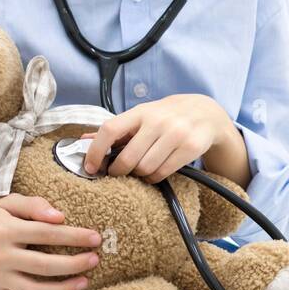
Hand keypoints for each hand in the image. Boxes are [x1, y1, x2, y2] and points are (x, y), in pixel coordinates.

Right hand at [0, 195, 101, 289]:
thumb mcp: (6, 201)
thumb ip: (33, 205)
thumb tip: (60, 217)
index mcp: (5, 231)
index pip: (47, 234)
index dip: (74, 237)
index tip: (96, 238)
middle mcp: (0, 257)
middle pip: (44, 266)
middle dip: (74, 265)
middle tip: (94, 259)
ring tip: (84, 282)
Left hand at [80, 93, 238, 183]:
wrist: (205, 112)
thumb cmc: (166, 116)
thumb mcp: (141, 116)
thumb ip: (115, 129)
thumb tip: (83, 140)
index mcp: (140, 111)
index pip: (110, 129)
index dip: (96, 151)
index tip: (91, 167)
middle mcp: (158, 121)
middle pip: (128, 158)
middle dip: (119, 171)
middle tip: (118, 173)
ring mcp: (176, 134)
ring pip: (145, 168)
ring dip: (138, 175)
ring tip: (140, 170)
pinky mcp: (190, 147)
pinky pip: (163, 172)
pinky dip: (154, 177)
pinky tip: (155, 171)